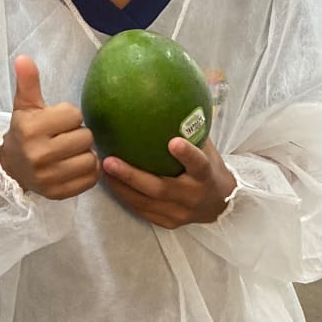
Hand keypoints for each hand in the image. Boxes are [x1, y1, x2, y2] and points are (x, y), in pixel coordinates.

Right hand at [0, 55, 99, 199]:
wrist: (12, 168)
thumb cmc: (24, 131)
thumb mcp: (25, 106)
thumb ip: (28, 82)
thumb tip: (23, 58)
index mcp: (30, 129)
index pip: (74, 115)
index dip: (69, 116)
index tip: (57, 122)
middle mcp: (38, 154)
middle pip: (85, 137)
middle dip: (78, 135)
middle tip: (65, 137)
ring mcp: (48, 177)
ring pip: (90, 159)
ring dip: (85, 154)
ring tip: (71, 152)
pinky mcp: (58, 194)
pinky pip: (91, 179)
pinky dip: (88, 172)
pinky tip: (74, 166)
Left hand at [102, 138, 235, 227]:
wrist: (220, 205)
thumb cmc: (208, 169)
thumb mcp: (207, 150)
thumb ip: (191, 131)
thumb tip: (168, 99)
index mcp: (206, 176)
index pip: (199, 164)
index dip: (188, 155)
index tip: (174, 142)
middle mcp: (193, 197)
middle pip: (161, 188)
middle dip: (132, 176)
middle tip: (109, 160)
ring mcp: (180, 213)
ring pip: (145, 202)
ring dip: (120, 186)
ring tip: (102, 169)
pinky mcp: (168, 223)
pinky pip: (142, 210)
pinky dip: (125, 196)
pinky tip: (109, 181)